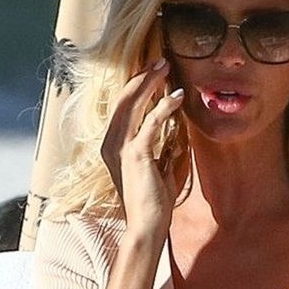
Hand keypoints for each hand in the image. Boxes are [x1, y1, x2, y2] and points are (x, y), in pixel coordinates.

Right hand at [101, 59, 185, 244]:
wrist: (147, 227)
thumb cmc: (153, 203)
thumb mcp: (158, 170)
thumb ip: (163, 150)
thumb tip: (176, 133)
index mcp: (113, 145)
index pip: (122, 107)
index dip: (137, 86)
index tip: (155, 72)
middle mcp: (111, 143)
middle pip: (123, 98)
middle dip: (142, 76)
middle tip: (161, 61)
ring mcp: (121, 148)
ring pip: (132, 104)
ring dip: (150, 83)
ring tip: (166, 69)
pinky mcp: (136, 155)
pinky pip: (151, 123)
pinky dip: (164, 107)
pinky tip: (177, 98)